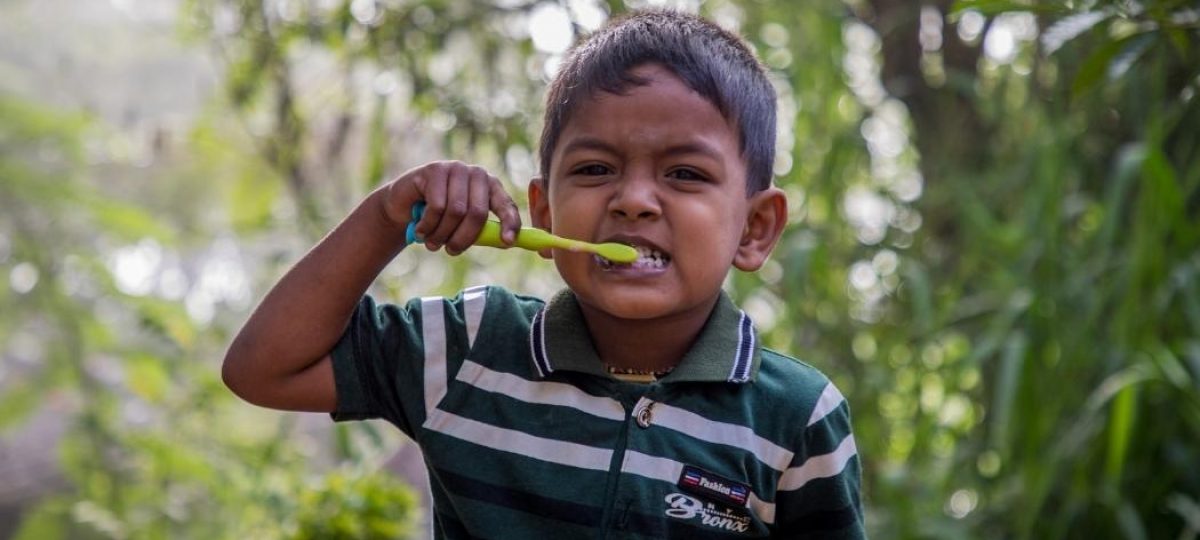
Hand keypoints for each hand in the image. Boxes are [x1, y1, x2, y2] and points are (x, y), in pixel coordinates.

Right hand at [380, 161, 520, 254]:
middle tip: (451, 251)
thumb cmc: (439, 219)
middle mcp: (476, 174)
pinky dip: (428, 225)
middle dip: (464, 238)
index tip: (508, 241)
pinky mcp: (435, 170)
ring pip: (456, 211)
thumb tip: (507, 242)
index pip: (506, 204)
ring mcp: (456, 169)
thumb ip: (484, 232)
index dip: (509, 223)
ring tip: (432, 242)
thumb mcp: (463, 227)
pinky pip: (437, 206)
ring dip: (442, 234)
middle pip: (477, 212)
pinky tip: (421, 229)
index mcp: (490, 187)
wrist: (403, 206)